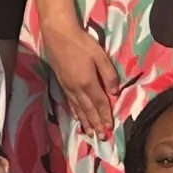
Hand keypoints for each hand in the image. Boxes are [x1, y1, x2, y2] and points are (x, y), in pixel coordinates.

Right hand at [41, 22, 120, 137]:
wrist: (58, 35)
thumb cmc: (81, 43)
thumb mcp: (100, 55)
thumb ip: (109, 74)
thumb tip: (114, 92)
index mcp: (88, 82)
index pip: (100, 103)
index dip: (105, 116)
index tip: (110, 128)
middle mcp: (76, 89)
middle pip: (88, 110)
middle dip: (96, 124)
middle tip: (102, 137)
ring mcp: (67, 87)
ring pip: (78, 109)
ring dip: (85, 122)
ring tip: (90, 133)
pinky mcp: (62, 84)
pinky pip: (69, 103)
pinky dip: (74, 113)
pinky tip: (77, 118)